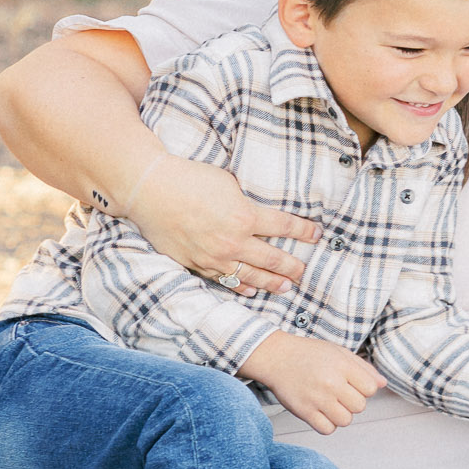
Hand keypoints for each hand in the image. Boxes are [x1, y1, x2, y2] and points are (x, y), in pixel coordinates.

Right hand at [128, 156, 318, 294]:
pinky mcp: (196, 263)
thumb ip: (246, 201)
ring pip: (250, 275)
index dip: (304, 232)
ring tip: (287, 287)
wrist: (150, 190)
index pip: (285, 227)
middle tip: (304, 271)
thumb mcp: (228, 182)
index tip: (317, 235)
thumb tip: (259, 210)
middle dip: (293, 265)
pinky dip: (239, 286)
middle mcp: (233, 241)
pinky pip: (223, 279)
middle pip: (272, 258)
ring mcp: (214, 256)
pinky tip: (251, 290)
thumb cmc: (189, 178)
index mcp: (245, 216)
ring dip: (272, 282)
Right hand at [239, 334, 381, 433]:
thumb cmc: (309, 354)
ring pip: (345, 420)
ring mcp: (317, 398)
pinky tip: (321, 412)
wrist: (276, 357)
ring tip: (330, 403)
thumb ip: (363, 368)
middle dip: (353, 402)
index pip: (370, 389)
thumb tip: (383, 384)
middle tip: (339, 394)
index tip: (353, 385)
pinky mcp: (304, 412)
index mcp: (342, 365)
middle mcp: (331, 383)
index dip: (364, 389)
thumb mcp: (338, 352)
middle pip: (360, 407)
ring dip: (341, 415)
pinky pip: (327, 430)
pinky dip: (327, 424)